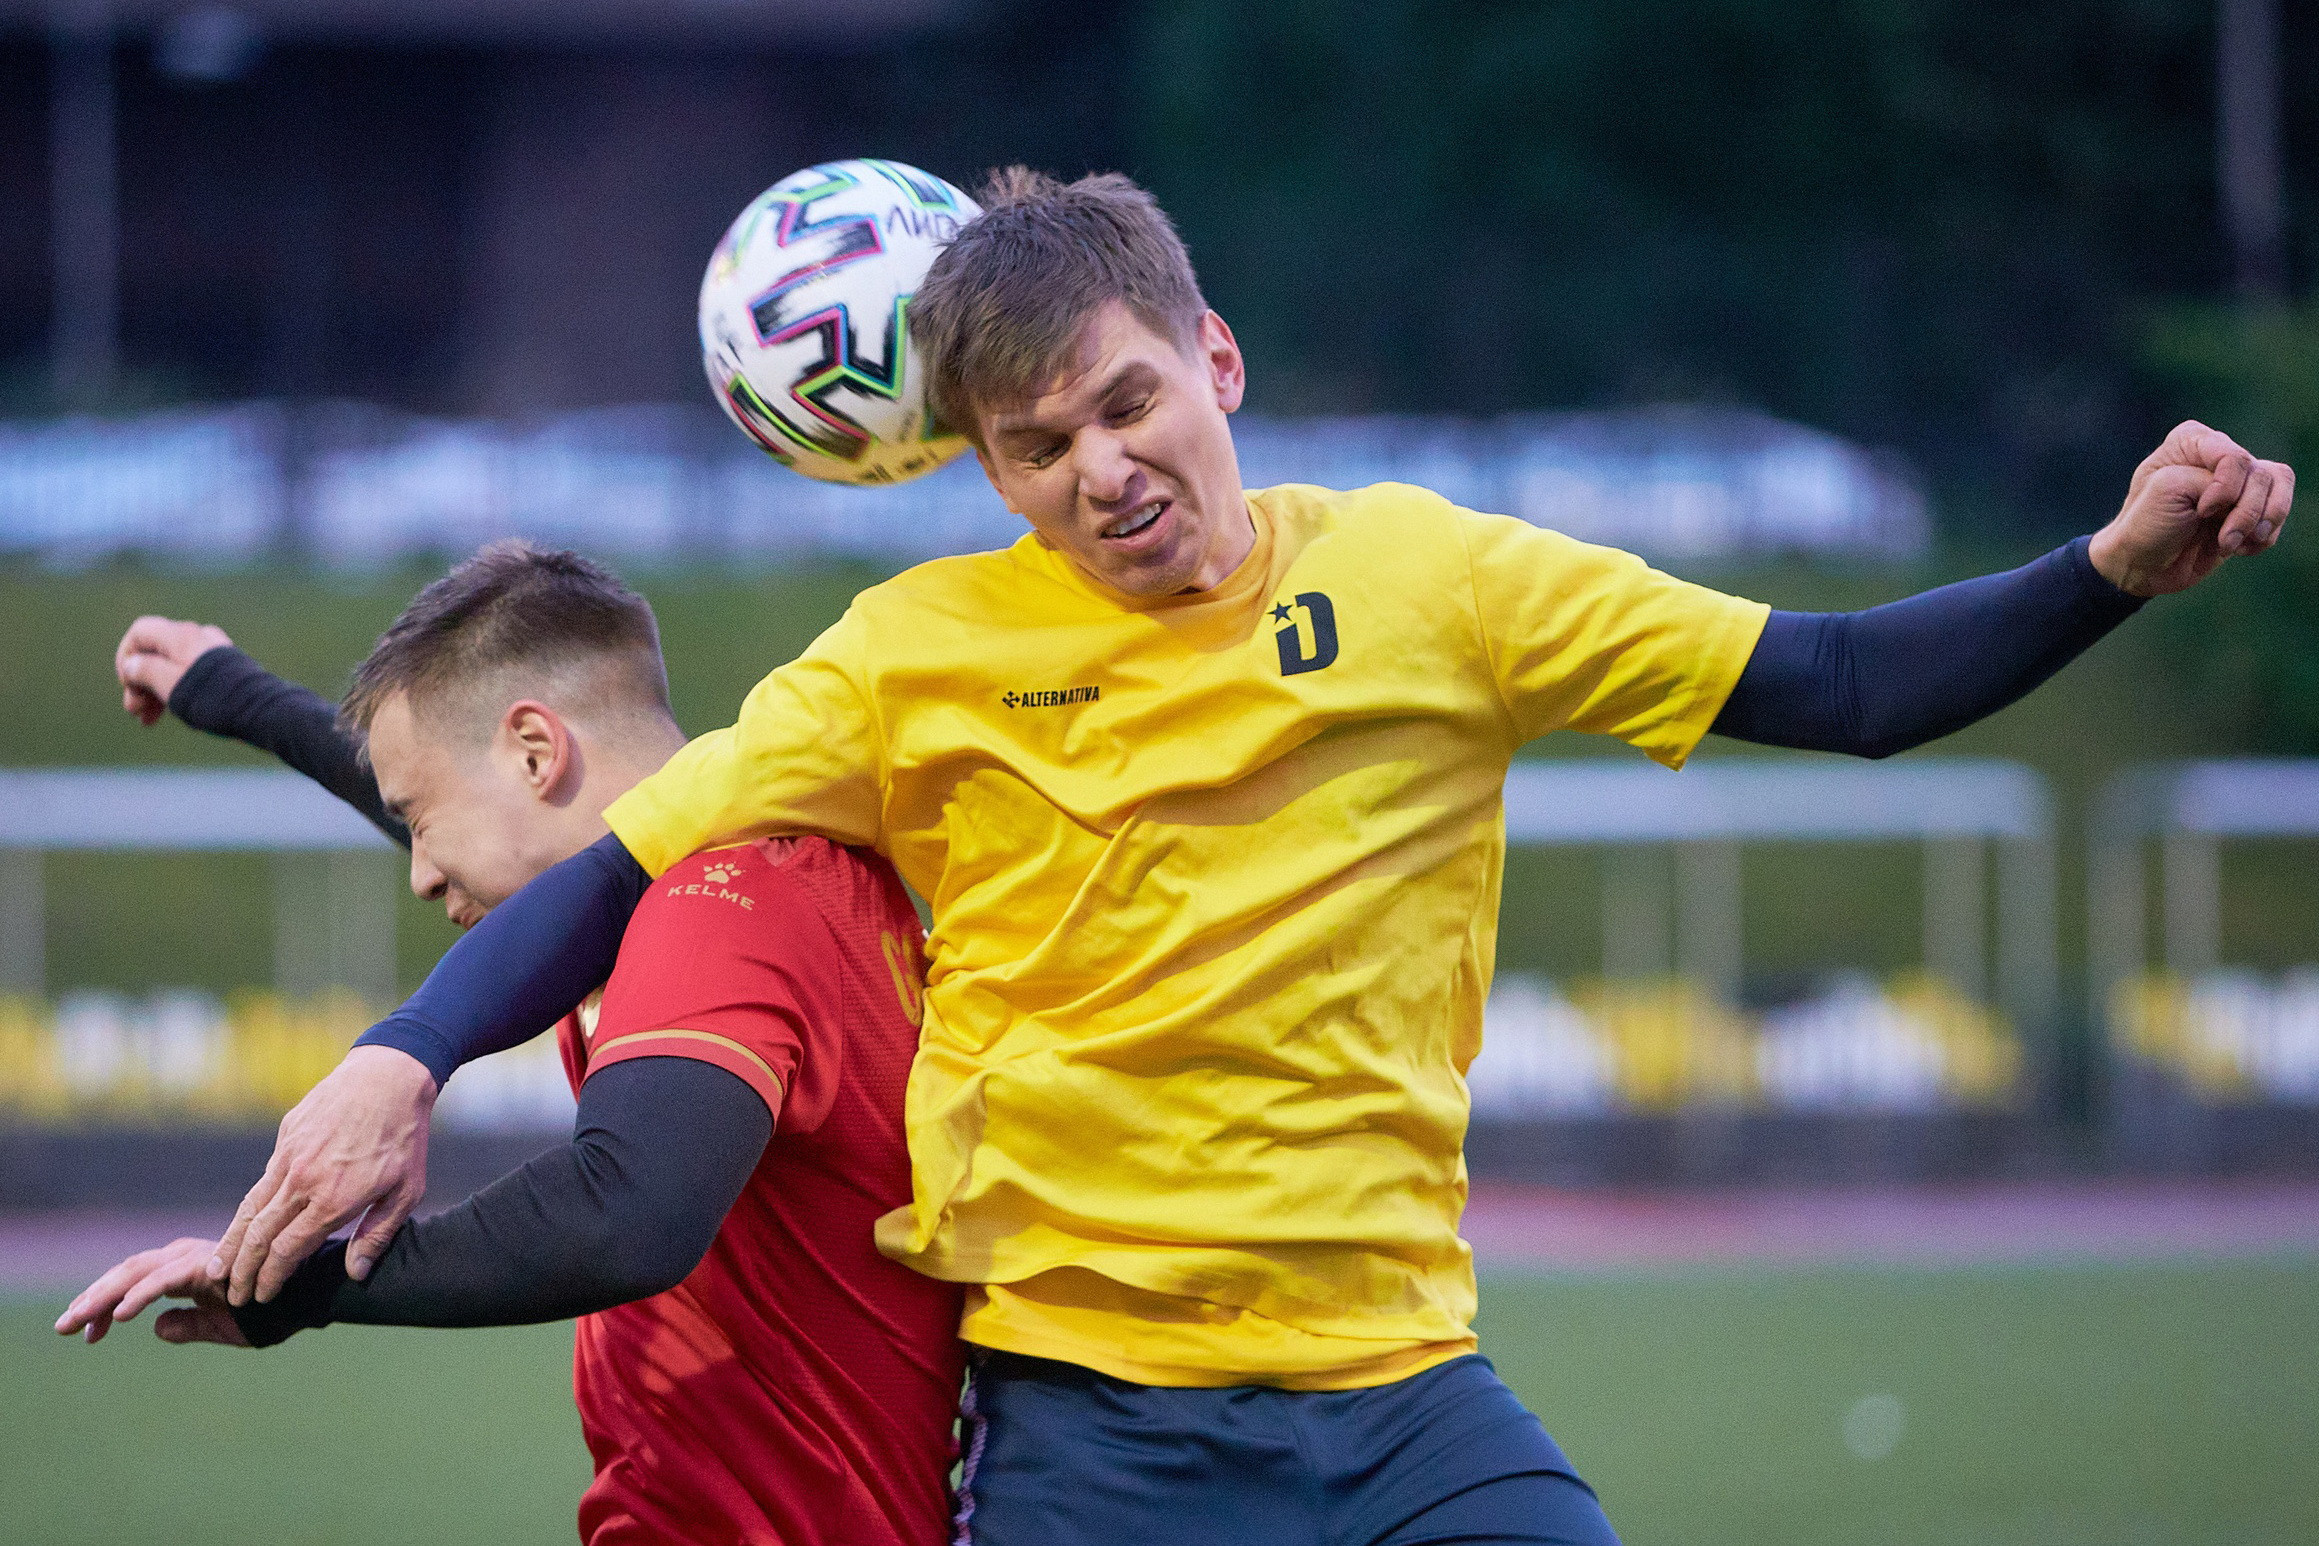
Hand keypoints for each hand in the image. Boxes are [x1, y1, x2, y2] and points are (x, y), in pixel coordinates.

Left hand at [56, 1237, 248, 1346]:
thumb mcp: (216, 1326)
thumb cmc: (267, 1312)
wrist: (305, 1301)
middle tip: (62, 1327)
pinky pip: (163, 1280)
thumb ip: (186, 1326)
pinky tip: (120, 1316)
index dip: (104, 1307)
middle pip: (125, 1273)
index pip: (131, 1283)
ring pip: (135, 1272)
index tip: (86, 1335)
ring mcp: (194, 1258)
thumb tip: (155, 1328)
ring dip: (102, 1297)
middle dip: (91, 1300)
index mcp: (184, 1269)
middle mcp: (184, 1256)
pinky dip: (138, 1296)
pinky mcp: (205, 1266)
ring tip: (78, 1321)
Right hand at [116, 616, 232, 726]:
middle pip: (156, 652)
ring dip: (155, 690)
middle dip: (140, 681)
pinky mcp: (226, 669)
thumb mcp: (170, 684)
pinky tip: (171, 714)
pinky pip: (192, 675)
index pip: (141, 632)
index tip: (127, 683)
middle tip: (134, 711)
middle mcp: (197, 638)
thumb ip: (145, 670)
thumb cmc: (214, 697)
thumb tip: (132, 663)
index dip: (127, 656)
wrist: (262, 710)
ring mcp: (214, 653)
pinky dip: (177, 691)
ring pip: (173, 666)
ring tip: (146, 720)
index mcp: (181, 635)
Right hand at [211, 1045, 436, 1304]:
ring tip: (216, 1270)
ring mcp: (289, 1157)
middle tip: (229, 1295)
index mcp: (332, 1200)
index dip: (269, 1279)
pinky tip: (243, 1225)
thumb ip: (377, 1235)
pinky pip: (263, 1180)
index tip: (259, 1299)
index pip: (286, 1251)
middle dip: (240, 1271)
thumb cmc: (405, 1138)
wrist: (390, 1077)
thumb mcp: (406, 1191)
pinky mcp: (285, 1138)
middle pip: (258, 1236)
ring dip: (231, 1243)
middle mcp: (302, 1181)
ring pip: (250, 1208)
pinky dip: (248, 1209)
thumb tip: (355, 1275)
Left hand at [2089, 421, 2293, 596]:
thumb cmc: (2145, 526)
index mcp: (2191, 440)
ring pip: (2278, 489)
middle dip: (2245, 513)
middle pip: (2261, 475)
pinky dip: (2263, 536)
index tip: (2202, 511)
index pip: (2234, 456)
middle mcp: (2218, 454)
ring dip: (2259, 525)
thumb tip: (2251, 492)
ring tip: (2230, 545)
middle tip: (2223, 540)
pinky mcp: (2248, 508)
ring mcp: (2236, 482)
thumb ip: (2211, 478)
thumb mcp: (2167, 490)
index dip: (2226, 488)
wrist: (2142, 566)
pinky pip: (2277, 513)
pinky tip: (2237, 548)